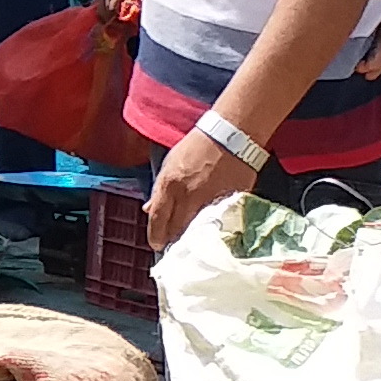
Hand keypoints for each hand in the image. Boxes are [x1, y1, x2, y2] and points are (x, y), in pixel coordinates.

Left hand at [145, 120, 256, 244]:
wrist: (231, 136)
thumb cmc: (197, 147)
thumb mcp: (170, 164)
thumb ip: (159, 190)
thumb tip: (148, 209)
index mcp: (170, 185)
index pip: (158, 220)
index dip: (155, 236)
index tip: (156, 244)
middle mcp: (189, 196)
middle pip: (177, 231)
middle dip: (173, 239)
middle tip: (173, 243)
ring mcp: (211, 201)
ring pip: (197, 232)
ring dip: (192, 236)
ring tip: (191, 237)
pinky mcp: (231, 204)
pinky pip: (219, 224)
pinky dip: (214, 228)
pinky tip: (211, 228)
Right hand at [358, 0, 380, 80]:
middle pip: (380, 35)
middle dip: (376, 52)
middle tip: (369, 65)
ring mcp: (377, 25)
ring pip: (372, 42)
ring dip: (368, 57)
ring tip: (364, 69)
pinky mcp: (374, 35)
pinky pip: (370, 47)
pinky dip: (368, 59)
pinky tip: (368, 72)